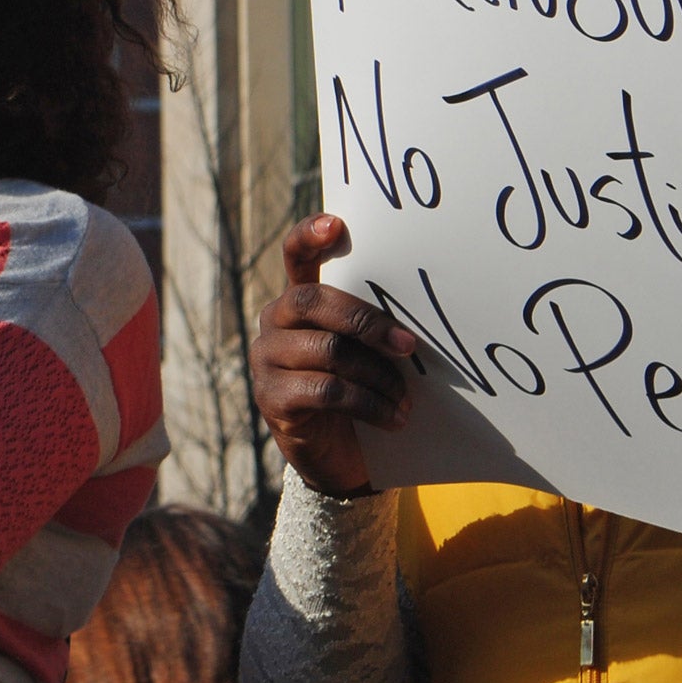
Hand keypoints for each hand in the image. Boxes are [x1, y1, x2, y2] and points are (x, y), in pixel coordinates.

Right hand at [248, 214, 418, 496]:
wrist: (335, 458)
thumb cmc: (357, 394)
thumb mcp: (362, 353)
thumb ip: (368, 328)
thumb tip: (415, 322)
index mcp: (298, 303)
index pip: (296, 258)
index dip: (308, 236)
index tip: (335, 224)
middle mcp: (274, 323)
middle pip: (313, 302)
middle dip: (367, 322)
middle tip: (409, 346)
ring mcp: (267, 360)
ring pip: (328, 351)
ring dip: (378, 375)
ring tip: (405, 398)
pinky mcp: (273, 399)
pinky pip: (329, 391)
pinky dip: (371, 404)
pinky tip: (394, 418)